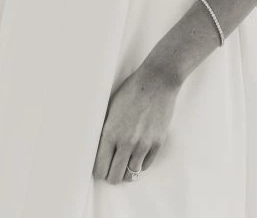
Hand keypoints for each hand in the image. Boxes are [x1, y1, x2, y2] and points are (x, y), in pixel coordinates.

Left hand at [92, 62, 181, 183]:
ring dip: (127, 171)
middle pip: (115, 177)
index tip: (100, 169)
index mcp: (110, 133)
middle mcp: (126, 142)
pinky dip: (141, 164)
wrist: (157, 80)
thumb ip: (105, 130)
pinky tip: (137, 155)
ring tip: (125, 164)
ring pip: (132, 175)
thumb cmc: (132, 90)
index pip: (100, 168)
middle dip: (111, 175)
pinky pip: (146, 165)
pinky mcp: (158, 143)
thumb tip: (99, 150)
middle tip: (112, 169)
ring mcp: (143, 144)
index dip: (98, 171)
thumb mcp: (110, 108)